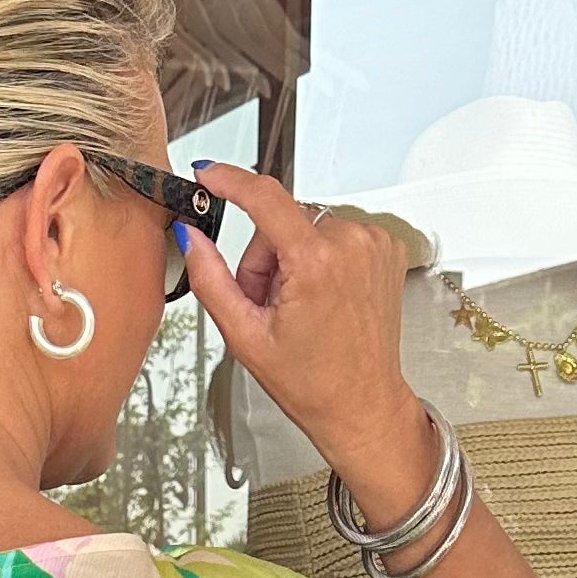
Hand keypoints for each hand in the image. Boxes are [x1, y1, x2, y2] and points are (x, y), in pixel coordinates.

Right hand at [180, 163, 429, 500]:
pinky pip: (336, 234)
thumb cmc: (313, 382)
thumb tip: (191, 235)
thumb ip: (210, 279)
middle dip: (265, 256)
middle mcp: (351, 243)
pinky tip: (324, 298)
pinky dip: (322, 259)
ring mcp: (374, 243)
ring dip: (294, 258)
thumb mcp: (245, 336)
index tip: (209, 172)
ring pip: (308, 226)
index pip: (263, 196)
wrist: (363, 404)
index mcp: (315, 263)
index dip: (229, 179)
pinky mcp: (386, 248)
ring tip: (300, 307)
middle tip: (269, 304)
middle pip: (282, 220)